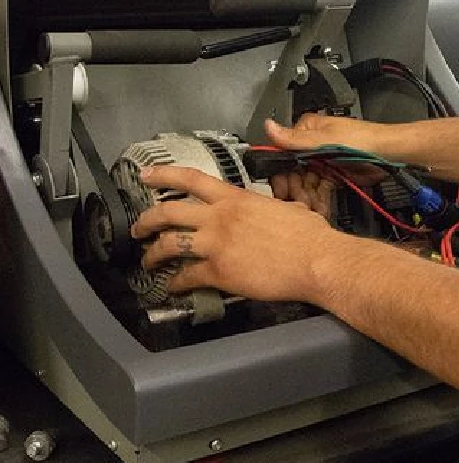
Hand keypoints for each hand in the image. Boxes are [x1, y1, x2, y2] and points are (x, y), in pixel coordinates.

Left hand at [131, 165, 341, 301]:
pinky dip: (176, 284)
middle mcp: (219, 218)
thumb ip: (269, 207)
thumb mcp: (287, 208)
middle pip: (168, 213)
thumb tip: (275, 210)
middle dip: (146, 221)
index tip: (146, 175)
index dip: (163, 175)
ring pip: (170, 245)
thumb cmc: (308, 234)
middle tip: (138, 229)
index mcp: (235, 198)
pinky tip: (173, 288)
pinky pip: (187, 277)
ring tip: (147, 261)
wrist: (315, 260)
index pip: (191, 179)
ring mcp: (216, 245)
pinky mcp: (219, 272)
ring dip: (153, 254)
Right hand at [266, 114, 387, 208]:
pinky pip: (320, 189)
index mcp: (307, 131)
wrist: (390, 154)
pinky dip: (319, 199)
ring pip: (306, 183)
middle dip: (297, 189)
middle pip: (294, 172)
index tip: (282, 191)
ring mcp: (323, 161)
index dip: (281, 175)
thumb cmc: (364, 139)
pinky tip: (320, 207)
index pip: (283, 154)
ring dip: (307, 197)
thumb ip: (296, 139)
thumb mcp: (326, 140)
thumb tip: (269, 126)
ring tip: (311, 208)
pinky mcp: (333, 174)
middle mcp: (312, 146)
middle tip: (299, 203)